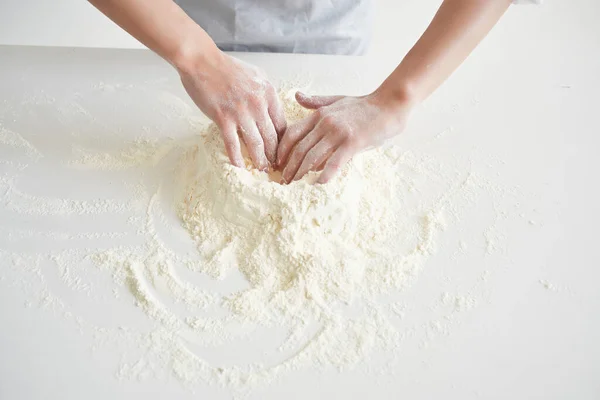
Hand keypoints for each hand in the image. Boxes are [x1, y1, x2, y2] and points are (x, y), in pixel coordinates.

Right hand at [178, 51, 285, 169]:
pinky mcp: (223, 118)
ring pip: (256, 144)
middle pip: (272, 137)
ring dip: (260, 160)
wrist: (202, 61)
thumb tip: (273, 112)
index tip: (284, 151)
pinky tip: (240, 167)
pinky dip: (237, 158)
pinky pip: (233, 144)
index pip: (282, 124)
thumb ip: (266, 94)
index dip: (284, 141)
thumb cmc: (227, 67)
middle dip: (275, 155)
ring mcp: (241, 112)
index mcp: (268, 93)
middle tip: (277, 167)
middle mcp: (258, 104)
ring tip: (263, 170)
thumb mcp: (256, 76)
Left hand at [276, 90, 411, 182]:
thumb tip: (297, 96)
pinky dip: (324, 175)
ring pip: (312, 157)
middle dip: (289, 167)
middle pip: (299, 148)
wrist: (389, 104)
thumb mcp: (336, 100)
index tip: (278, 164)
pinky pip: (334, 162)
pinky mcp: (352, 143)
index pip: (292, 133)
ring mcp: (338, 133)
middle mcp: (325, 123)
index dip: (282, 150)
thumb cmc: (364, 105)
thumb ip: (315, 102)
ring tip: (295, 185)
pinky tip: (318, 184)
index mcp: (319, 114)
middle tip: (284, 181)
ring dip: (301, 173)